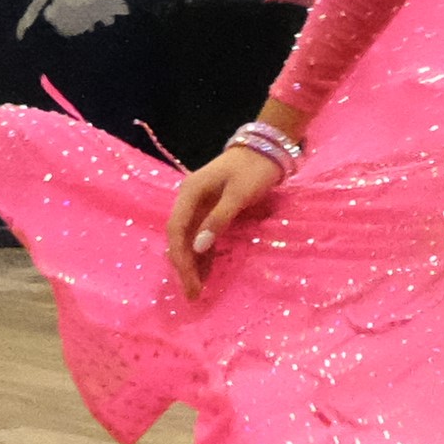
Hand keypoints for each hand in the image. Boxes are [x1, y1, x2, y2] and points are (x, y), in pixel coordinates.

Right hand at [166, 145, 282, 299]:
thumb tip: (198, 247)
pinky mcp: (211, 211)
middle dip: (184, 266)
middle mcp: (188, 201)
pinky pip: (202, 237)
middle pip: (179, 238)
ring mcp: (199, 206)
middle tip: (193, 294)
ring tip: (198, 290)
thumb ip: (218, 219)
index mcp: (189, 194)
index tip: (191, 282)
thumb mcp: (239, 194)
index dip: (181, 259)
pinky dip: (203, 255)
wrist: (267, 149)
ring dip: (193, 264)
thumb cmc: (253, 170)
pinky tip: (206, 273)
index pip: (176, 231)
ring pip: (189, 240)